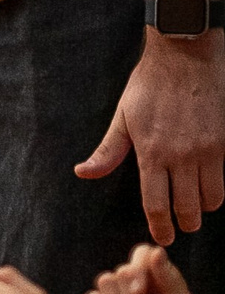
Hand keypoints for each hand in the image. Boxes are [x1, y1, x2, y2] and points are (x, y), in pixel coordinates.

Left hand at [76, 33, 224, 244]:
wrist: (184, 56)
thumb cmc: (149, 85)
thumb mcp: (123, 117)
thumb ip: (107, 151)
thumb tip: (83, 173)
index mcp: (150, 153)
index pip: (156, 204)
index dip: (160, 227)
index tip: (163, 237)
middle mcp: (179, 157)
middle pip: (185, 208)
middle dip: (183, 224)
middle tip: (180, 229)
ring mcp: (203, 151)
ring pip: (207, 200)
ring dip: (200, 211)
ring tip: (194, 213)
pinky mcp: (220, 143)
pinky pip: (221, 182)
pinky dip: (215, 194)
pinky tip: (206, 193)